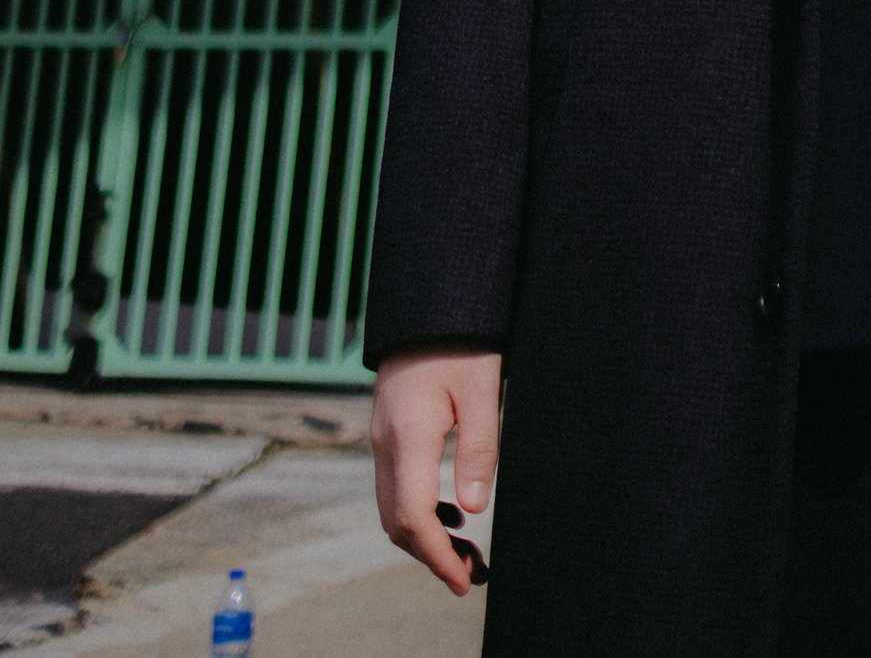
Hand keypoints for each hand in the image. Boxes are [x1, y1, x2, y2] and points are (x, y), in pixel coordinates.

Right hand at [371, 344, 500, 591]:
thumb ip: (478, 449)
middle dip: (431, 555)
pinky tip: (451, 509)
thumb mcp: (482, 390)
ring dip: (424, 535)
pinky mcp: (387, 429)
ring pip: (392, 506)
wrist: (430, 298)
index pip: (415, 519)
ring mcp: (380, 436)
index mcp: (408, 437)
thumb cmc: (462, 341)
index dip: (437, 557)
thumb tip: (473, 511)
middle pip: (397, 522)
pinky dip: (417, 509)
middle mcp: (385, 443)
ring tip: (465, 549)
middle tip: (471, 573)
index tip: (464, 581)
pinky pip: (393, 484)